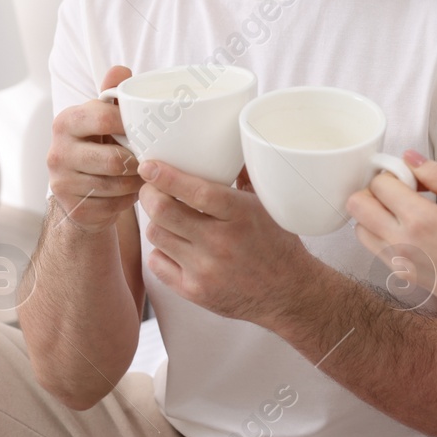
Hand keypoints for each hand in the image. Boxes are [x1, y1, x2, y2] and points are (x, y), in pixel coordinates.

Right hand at [46, 66, 141, 233]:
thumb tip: (121, 70)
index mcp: (65, 122)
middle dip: (138, 160)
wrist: (79, 191)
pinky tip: (129, 192)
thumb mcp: (101, 119)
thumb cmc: (97, 146)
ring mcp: (62, 183)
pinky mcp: (73, 208)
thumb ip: (111, 94)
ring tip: (145, 176)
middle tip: (150, 159)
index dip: (131, 125)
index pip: (103, 118)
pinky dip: (127, 200)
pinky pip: (113, 206)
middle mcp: (57, 152)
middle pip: (114, 159)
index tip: (147, 129)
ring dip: (136, 182)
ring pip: (116, 185)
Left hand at [138, 160, 312, 323]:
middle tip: (150, 188)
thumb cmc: (276, 243)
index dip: (166, 176)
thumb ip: (242, 176)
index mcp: (240, 215)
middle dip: (149, 194)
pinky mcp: (194, 292)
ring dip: (156, 221)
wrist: (288, 293)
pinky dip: (160, 251)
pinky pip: (157, 263)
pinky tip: (174, 245)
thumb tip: (224, 143)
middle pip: (163, 212)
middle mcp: (220, 243)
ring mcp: (205, 270)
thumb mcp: (266, 205)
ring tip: (165, 216)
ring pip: (156, 235)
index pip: (196, 192)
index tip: (148, 165)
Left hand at [346, 150, 436, 318]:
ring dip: (375, 214)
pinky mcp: (402, 275)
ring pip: (360, 228)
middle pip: (356, 205)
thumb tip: (409, 157)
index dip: (394, 173)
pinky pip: (376, 248)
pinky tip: (414, 231)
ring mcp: (398, 262)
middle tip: (404, 192)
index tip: (414, 178)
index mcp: (420, 220)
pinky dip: (383, 233)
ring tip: (408, 212)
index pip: (379, 184)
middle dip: (375, 191)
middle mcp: (401, 243)